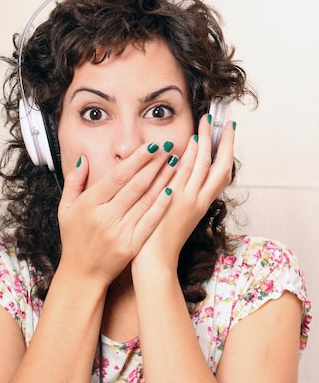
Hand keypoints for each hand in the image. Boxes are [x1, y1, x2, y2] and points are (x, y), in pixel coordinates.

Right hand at [57, 142, 179, 286]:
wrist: (82, 274)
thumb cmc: (74, 239)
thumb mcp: (65, 209)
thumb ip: (74, 182)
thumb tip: (85, 159)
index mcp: (89, 205)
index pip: (117, 177)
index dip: (136, 160)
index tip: (150, 146)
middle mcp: (105, 217)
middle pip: (135, 185)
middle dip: (154, 165)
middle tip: (168, 148)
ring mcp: (119, 232)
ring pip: (145, 201)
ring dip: (162, 180)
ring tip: (175, 163)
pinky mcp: (131, 245)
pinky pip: (149, 221)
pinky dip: (161, 206)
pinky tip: (171, 191)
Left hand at [132, 115, 235, 272]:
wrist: (156, 261)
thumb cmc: (161, 240)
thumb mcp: (177, 215)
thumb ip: (181, 195)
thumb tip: (178, 173)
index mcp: (202, 204)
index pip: (221, 174)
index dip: (226, 153)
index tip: (227, 134)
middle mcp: (200, 201)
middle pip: (220, 166)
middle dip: (222, 141)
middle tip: (222, 121)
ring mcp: (188, 200)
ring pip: (204, 166)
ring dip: (206, 142)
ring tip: (206, 122)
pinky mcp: (175, 201)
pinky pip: (185, 174)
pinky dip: (191, 157)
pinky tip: (190, 141)